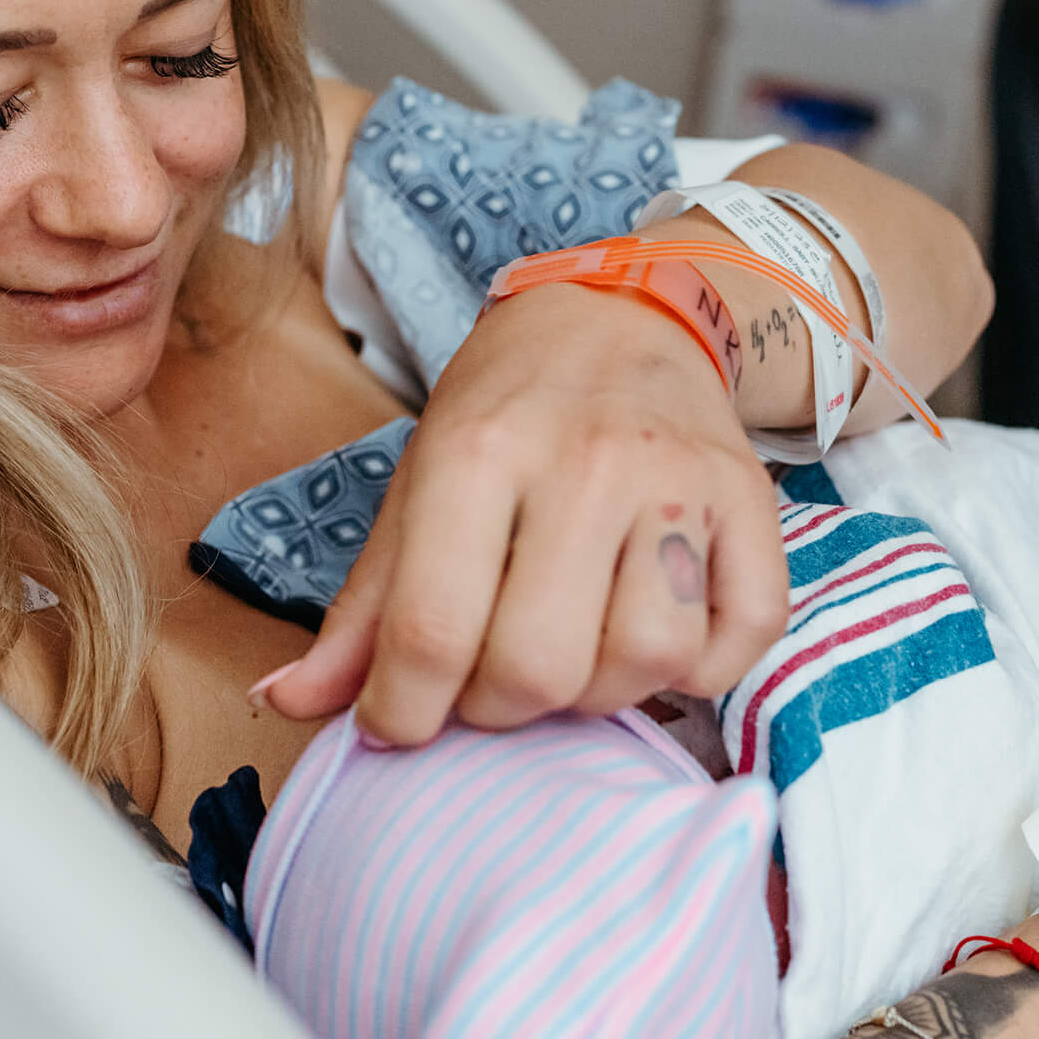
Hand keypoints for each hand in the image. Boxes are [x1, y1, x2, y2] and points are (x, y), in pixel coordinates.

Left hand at [261, 281, 789, 744]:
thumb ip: (362, 607)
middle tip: (490, 682)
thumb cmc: (505, 411)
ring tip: (571, 655)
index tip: (399, 723)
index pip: (433, 630)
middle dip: (499, 710)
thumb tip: (287, 700)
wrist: (623, 314)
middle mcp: (585, 461)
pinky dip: (698, 672)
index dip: (403, 713)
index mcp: (479, 451)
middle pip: (538, 666)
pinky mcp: (751, 500)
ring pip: (646, 662)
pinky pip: (741, 639)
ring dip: (600, 694)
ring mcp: (678, 480)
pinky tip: (652, 639)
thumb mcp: (416, 483)